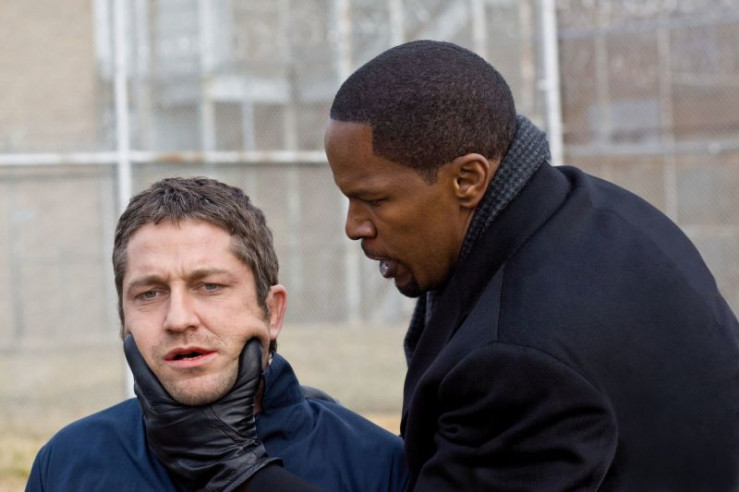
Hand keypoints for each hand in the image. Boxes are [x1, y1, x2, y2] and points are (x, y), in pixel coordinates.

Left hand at [124, 335, 279, 490]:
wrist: (228, 467)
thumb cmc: (232, 431)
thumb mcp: (241, 396)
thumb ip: (247, 367)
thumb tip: (253, 342)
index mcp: (167, 406)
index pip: (143, 374)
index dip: (136, 355)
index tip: (130, 338)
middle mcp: (156, 419)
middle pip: (142, 386)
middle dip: (143, 367)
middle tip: (145, 348)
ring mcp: (157, 432)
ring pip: (146, 402)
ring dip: (151, 385)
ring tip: (156, 368)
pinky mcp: (161, 442)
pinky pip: (153, 415)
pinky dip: (156, 402)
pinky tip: (168, 394)